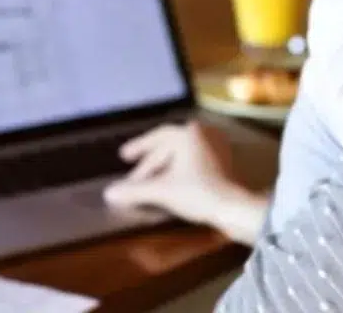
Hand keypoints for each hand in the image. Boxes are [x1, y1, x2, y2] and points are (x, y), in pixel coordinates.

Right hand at [103, 122, 266, 243]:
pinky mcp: (224, 164)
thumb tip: (108, 193)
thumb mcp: (161, 190)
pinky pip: (193, 163)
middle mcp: (203, 135)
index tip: (124, 156)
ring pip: (181, 156)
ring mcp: (216, 148)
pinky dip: (179, 172)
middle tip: (133, 178)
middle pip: (168, 149)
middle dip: (149, 165)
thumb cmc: (197, 192)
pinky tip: (170, 185)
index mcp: (188, 134)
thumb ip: (134, 190)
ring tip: (149, 183)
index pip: (158, 136)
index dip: (138, 146)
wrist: (233, 208)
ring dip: (163, 169)